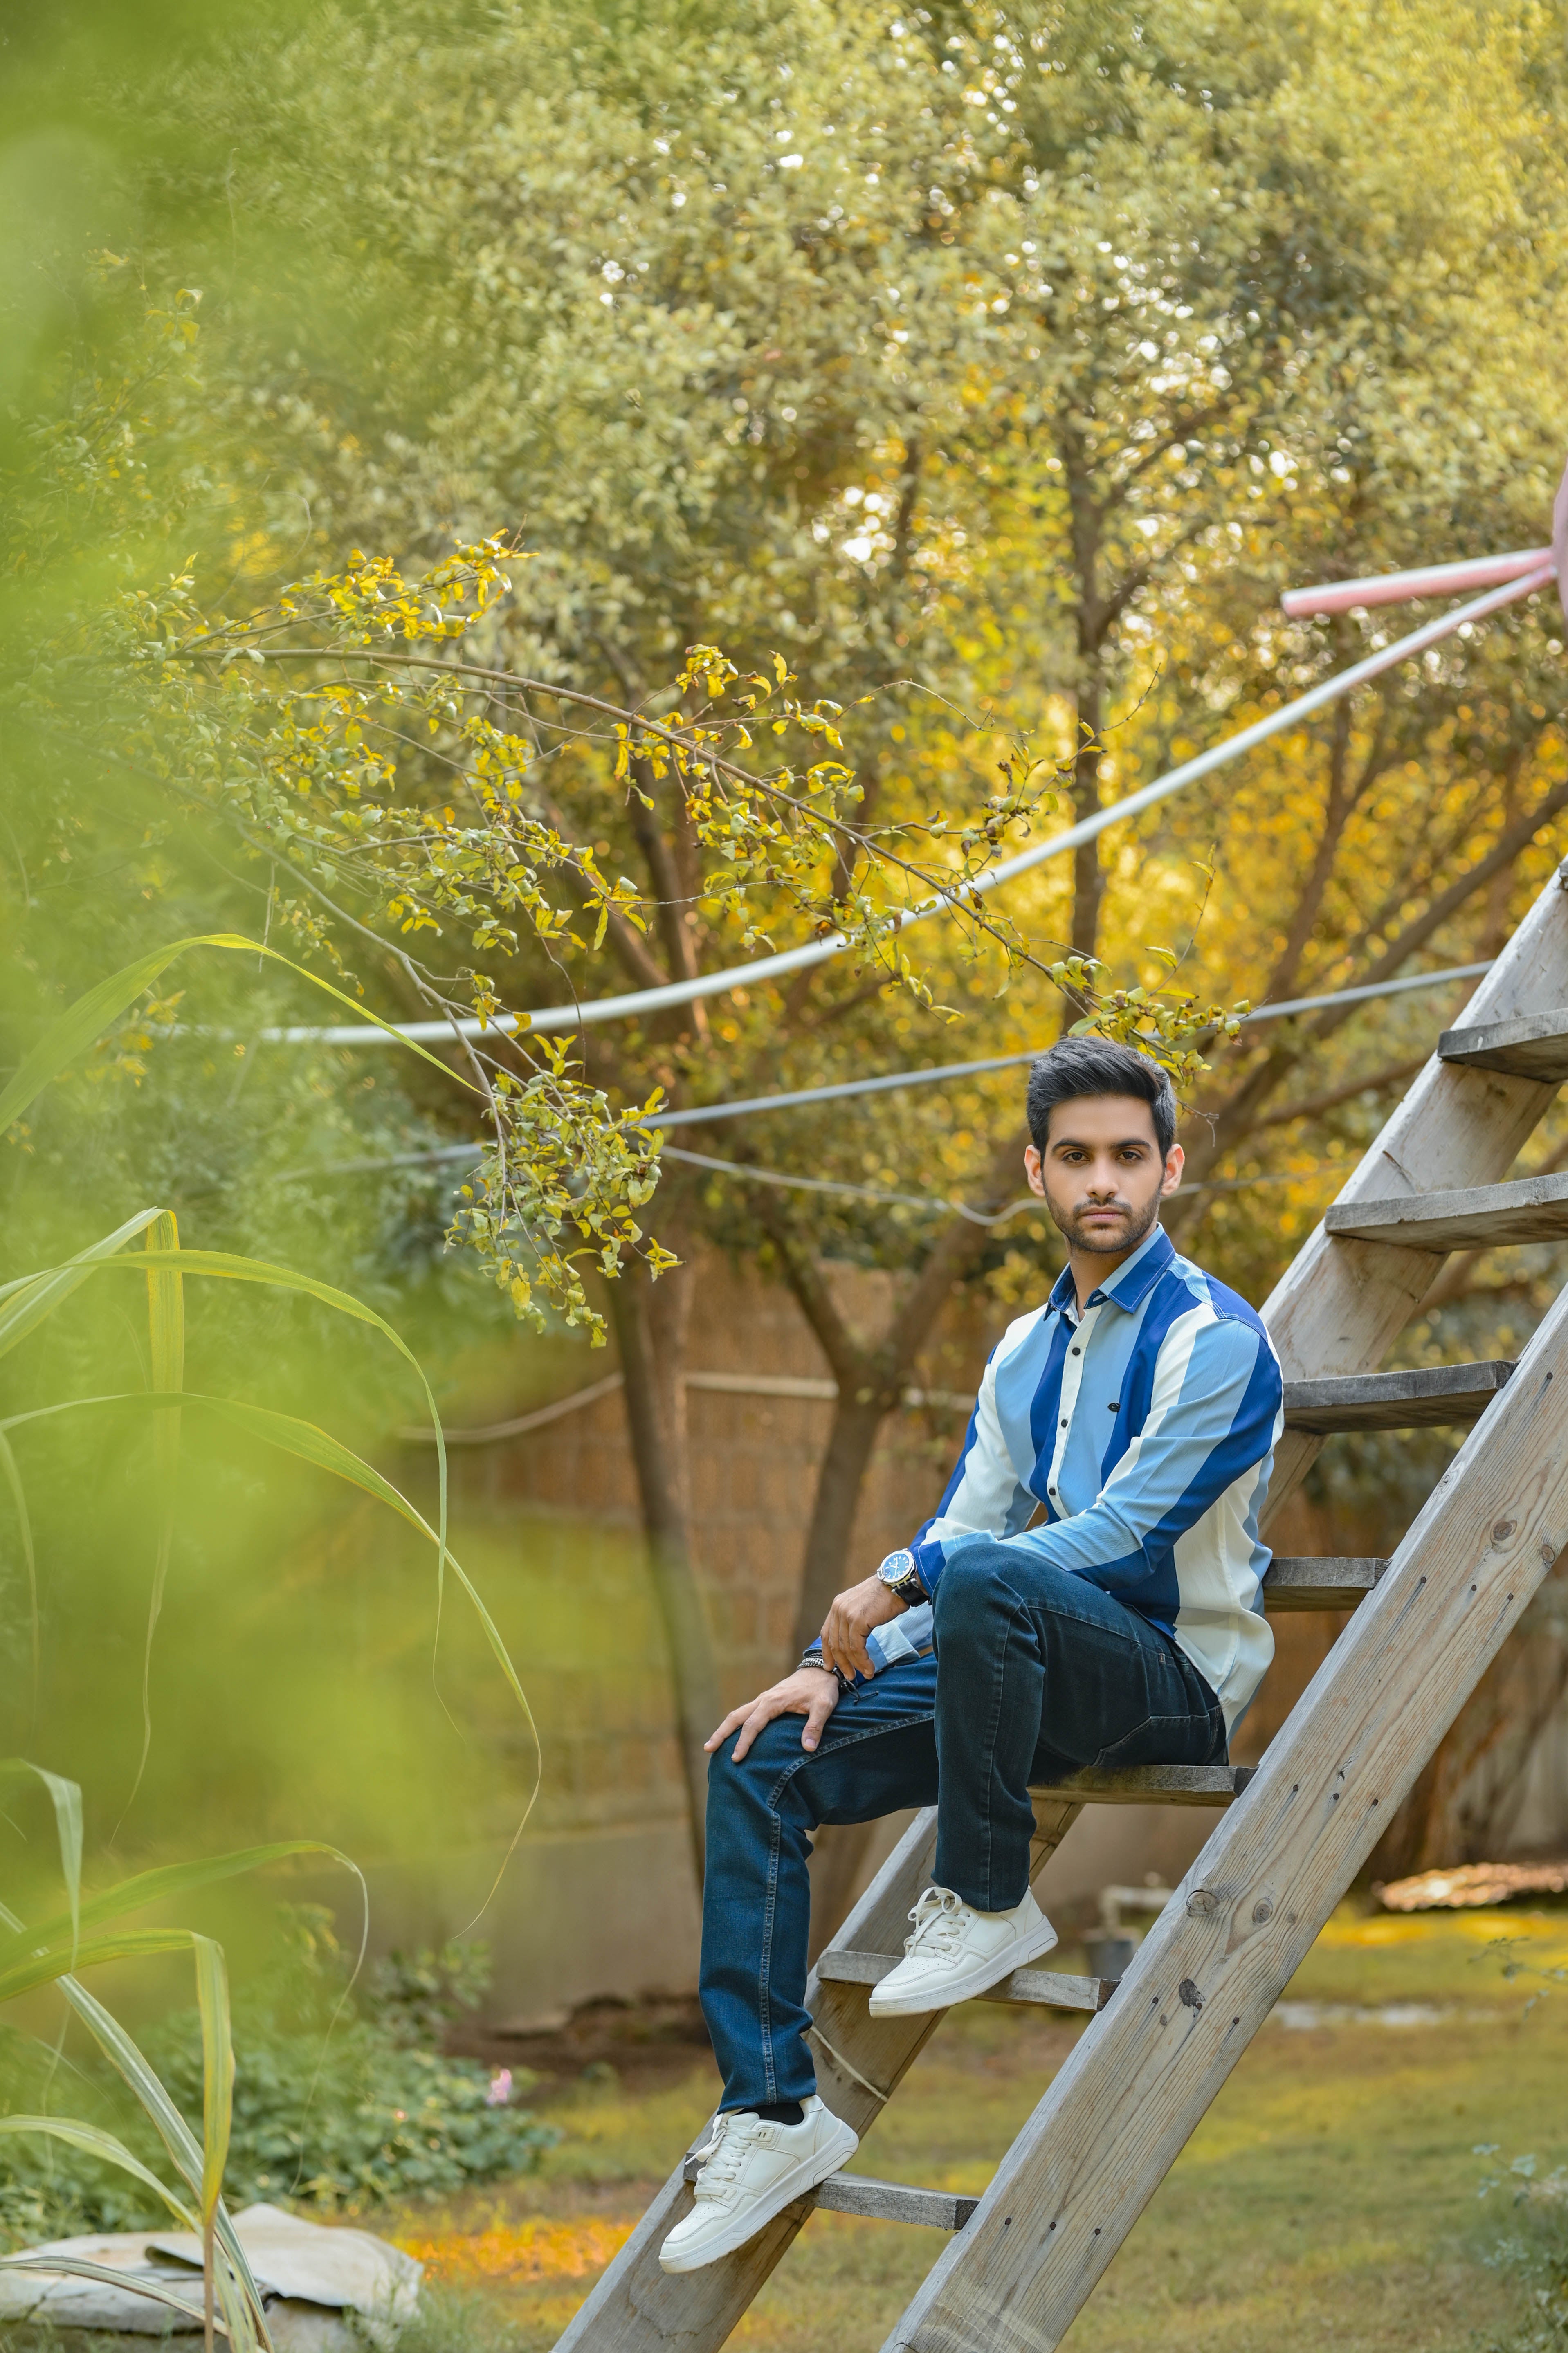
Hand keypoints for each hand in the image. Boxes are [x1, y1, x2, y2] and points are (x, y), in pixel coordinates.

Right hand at [705, 1666, 840, 1761]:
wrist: (822, 1670)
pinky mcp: (767, 1701)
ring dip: (724, 1728)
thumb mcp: (824, 1706)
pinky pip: (746, 1713)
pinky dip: (735, 1724)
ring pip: (738, 1713)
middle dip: (721, 1733)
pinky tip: (733, 1736)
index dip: (743, 1742)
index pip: (753, 1724)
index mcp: (773, 1701)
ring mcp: (764, 1699)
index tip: (735, 1758)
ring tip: (712, 1745)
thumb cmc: (823, 1689)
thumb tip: (808, 1748)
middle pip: (736, 1716)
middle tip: (708, 1749)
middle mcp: (764, 1699)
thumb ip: (815, 1726)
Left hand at [820, 1573, 906, 1680]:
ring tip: (865, 1675)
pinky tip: (869, 1668)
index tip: (829, 1667)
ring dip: (855, 1665)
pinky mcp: (858, 1620)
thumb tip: (850, 1640)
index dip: (827, 1652)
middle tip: (849, 1676)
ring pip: (846, 1648)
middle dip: (842, 1663)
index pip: (826, 1633)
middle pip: (834, 1643)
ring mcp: (847, 1614)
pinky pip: (856, 1647)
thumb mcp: (862, 1606)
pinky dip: (863, 1661)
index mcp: (837, 1605)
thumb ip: (853, 1619)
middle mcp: (838, 1608)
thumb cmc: (885, 1596)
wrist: (898, 1584)